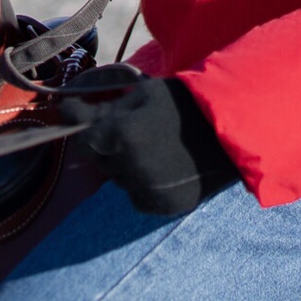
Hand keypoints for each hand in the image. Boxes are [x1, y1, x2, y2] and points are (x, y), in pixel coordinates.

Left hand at [58, 76, 237, 216]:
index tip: (70, 110)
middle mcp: (130, 165)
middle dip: (102, 141)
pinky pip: (136, 196)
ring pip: (116, 178)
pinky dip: (140, 184)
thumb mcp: (142, 94)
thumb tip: (72, 113)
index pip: (80, 133)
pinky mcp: (163, 206)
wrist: (230, 130)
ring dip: (122, 163)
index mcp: (122, 133)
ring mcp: (147, 189)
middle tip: (121, 128)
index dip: (73, 118)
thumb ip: (106, 108)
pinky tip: (160, 166)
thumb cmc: (184, 104)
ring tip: (148, 146)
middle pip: (96, 157)